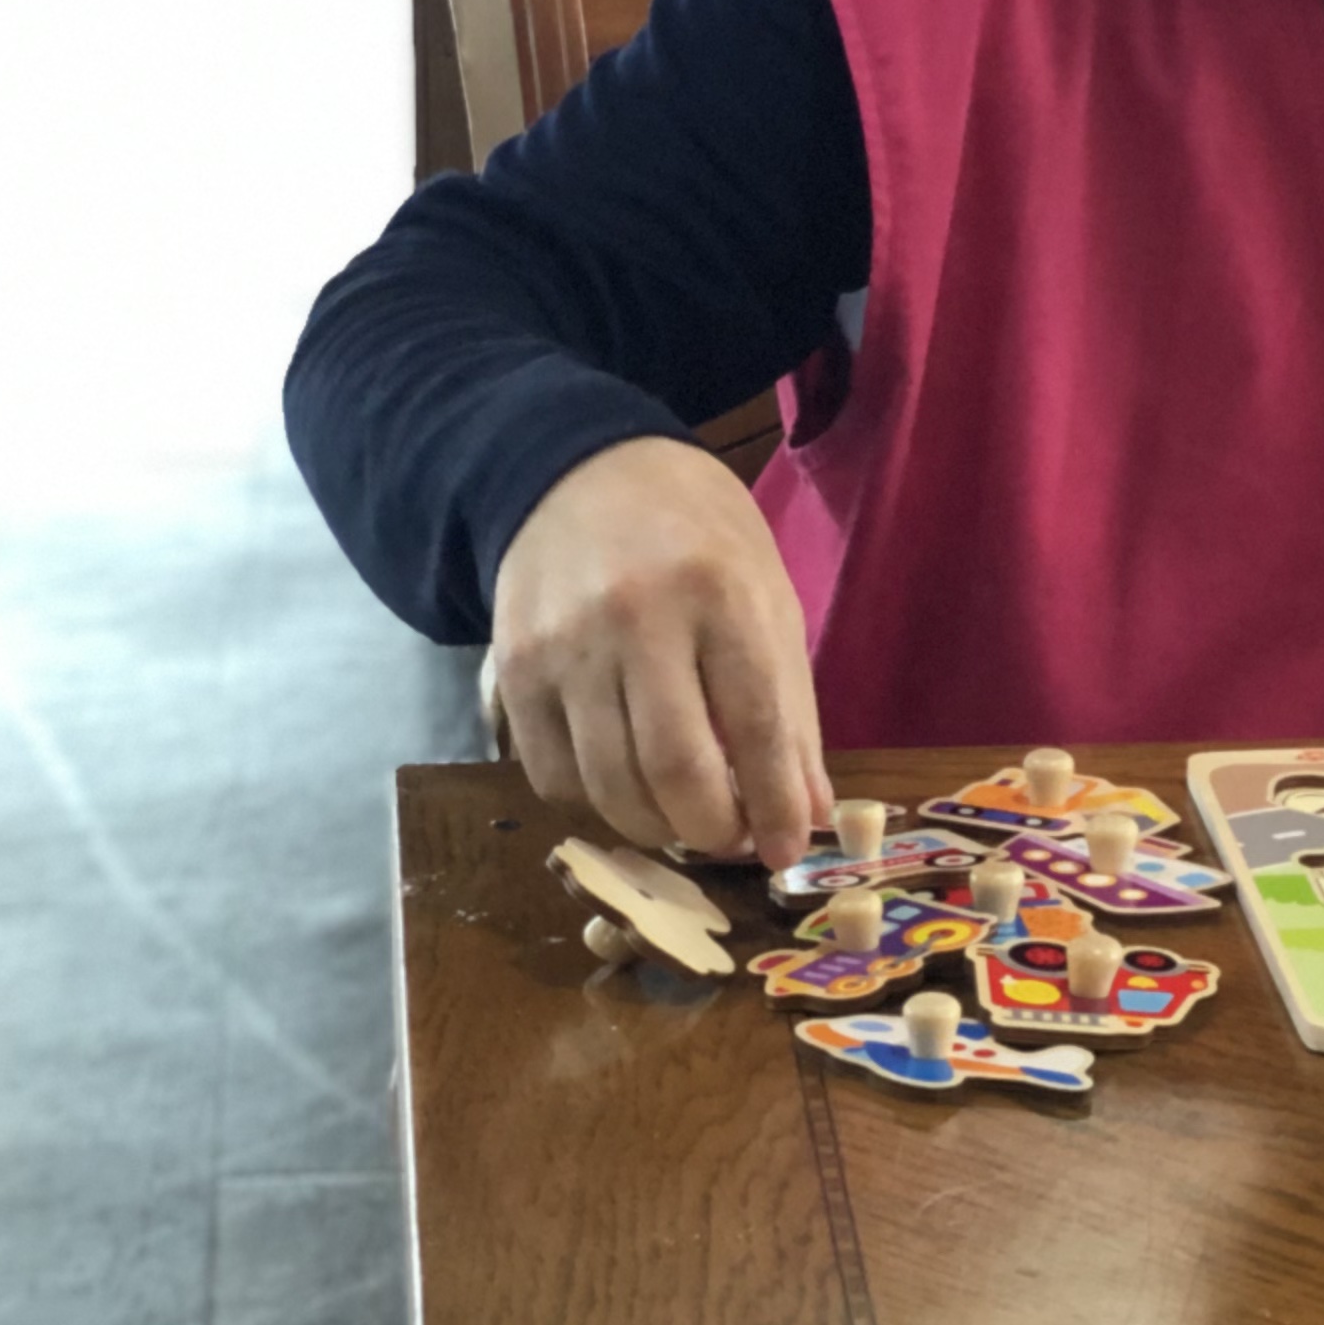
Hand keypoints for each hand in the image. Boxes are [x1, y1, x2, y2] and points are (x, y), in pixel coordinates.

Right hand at [491, 435, 830, 865]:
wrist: (581, 472)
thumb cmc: (698, 539)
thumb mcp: (768, 599)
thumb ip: (789, 711)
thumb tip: (811, 814)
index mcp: (719, 595)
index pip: (754, 726)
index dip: (774, 805)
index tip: (788, 851)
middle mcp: (636, 620)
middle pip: (673, 769)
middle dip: (712, 830)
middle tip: (732, 842)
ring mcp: (565, 647)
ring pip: (607, 785)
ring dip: (655, 828)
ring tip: (686, 821)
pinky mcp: (512, 670)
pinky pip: (552, 774)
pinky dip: (596, 803)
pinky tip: (626, 787)